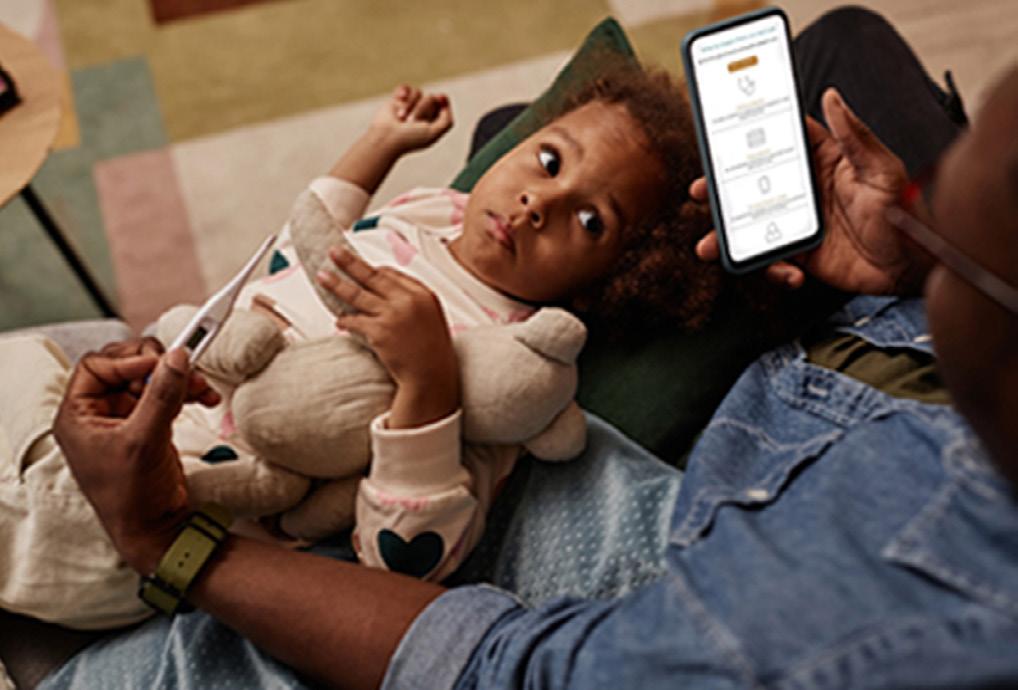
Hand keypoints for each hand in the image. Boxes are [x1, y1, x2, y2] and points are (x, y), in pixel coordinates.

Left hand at [53, 341, 219, 573]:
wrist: (157, 529)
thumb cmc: (133, 497)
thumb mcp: (144, 440)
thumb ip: (161, 395)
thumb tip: (177, 357)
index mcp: (78, 415)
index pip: (97, 366)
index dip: (129, 361)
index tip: (160, 364)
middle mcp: (98, 414)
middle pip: (126, 367)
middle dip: (159, 367)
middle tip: (183, 369)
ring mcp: (125, 419)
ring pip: (151, 379)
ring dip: (179, 379)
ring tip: (202, 389)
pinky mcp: (148, 426)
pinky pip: (166, 395)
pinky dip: (186, 393)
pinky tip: (205, 398)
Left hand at [317, 248, 459, 427]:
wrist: (433, 377)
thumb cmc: (432, 353)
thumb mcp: (431, 319)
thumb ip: (412, 303)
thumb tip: (386, 295)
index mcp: (423, 294)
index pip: (393, 273)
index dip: (375, 270)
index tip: (362, 266)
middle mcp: (408, 301)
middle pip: (373, 276)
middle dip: (350, 262)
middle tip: (334, 252)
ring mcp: (393, 315)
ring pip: (358, 295)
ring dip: (337, 285)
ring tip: (323, 277)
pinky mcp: (380, 332)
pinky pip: (355, 321)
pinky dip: (345, 321)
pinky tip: (338, 321)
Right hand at [369, 84, 453, 155]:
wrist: (386, 138)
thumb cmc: (409, 138)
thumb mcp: (434, 133)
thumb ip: (447, 120)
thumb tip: (442, 98)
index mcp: (433, 123)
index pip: (442, 105)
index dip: (442, 102)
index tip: (440, 98)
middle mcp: (422, 114)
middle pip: (430, 98)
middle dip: (422, 108)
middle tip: (412, 122)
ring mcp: (409, 106)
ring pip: (417, 92)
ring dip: (410, 105)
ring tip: (401, 118)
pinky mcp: (397, 100)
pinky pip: (405, 88)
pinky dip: (403, 91)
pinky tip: (399, 98)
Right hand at [695, 88, 920, 294]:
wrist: (912, 266)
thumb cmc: (904, 211)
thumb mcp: (881, 169)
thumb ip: (854, 136)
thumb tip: (832, 97)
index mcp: (822, 163)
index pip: (780, 144)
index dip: (749, 139)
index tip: (720, 139)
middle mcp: (805, 192)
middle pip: (752, 186)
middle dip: (721, 190)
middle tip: (700, 191)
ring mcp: (799, 225)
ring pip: (751, 227)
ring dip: (726, 235)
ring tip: (709, 244)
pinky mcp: (801, 256)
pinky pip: (772, 262)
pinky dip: (772, 269)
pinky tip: (789, 274)